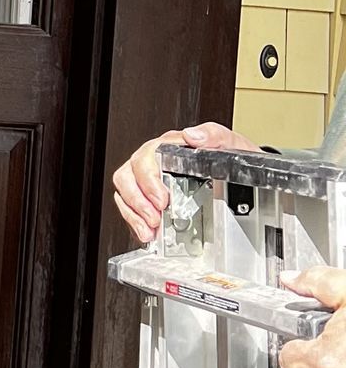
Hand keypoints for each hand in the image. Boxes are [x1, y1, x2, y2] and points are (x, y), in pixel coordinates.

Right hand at [111, 123, 243, 244]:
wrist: (243, 178)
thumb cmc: (233, 160)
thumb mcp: (231, 145)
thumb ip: (214, 136)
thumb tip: (193, 135)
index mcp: (171, 146)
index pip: (147, 156)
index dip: (149, 179)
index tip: (162, 199)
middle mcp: (154, 160)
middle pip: (128, 175)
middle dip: (139, 201)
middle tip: (155, 217)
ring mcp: (149, 179)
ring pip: (124, 190)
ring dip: (134, 213)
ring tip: (150, 228)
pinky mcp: (148, 197)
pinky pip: (129, 207)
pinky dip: (135, 222)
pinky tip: (147, 232)